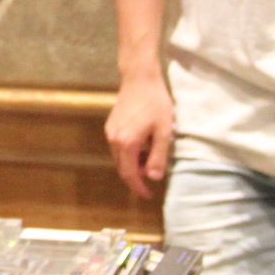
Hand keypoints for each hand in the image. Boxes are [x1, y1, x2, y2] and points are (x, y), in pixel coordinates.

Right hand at [104, 74, 174, 198]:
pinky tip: (143, 147)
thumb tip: (154, 178)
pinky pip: (118, 147)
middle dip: (136, 178)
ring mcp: (110, 132)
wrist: (139, 78)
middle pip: (123, 168)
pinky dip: (129, 154)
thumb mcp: (164, 131)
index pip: (131, 174)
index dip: (139, 188)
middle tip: (151, 181)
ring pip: (119, 158)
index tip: (149, 195)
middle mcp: (114, 140)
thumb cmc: (155, 103)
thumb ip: (159, 156)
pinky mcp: (111, 125)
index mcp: (127, 144)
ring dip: (133, 165)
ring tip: (150, 162)